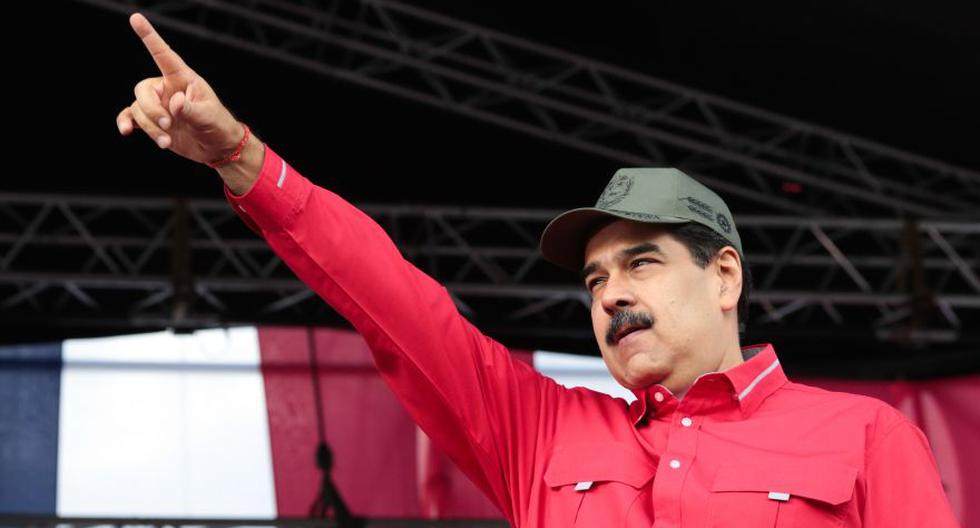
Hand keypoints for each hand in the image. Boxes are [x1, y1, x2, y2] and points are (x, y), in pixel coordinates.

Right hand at [117, 13, 243, 164]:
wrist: (217, 147)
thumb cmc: (218, 125)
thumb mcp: (209, 116)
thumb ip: (191, 109)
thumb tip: (175, 103)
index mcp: (183, 79)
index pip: (164, 55)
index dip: (149, 36)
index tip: (135, 18)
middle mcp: (167, 88)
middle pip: (143, 89)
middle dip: (152, 109)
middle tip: (168, 124)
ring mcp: (159, 105)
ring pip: (138, 108)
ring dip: (150, 126)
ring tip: (165, 141)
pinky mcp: (153, 121)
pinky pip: (131, 116)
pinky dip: (126, 122)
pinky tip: (126, 131)